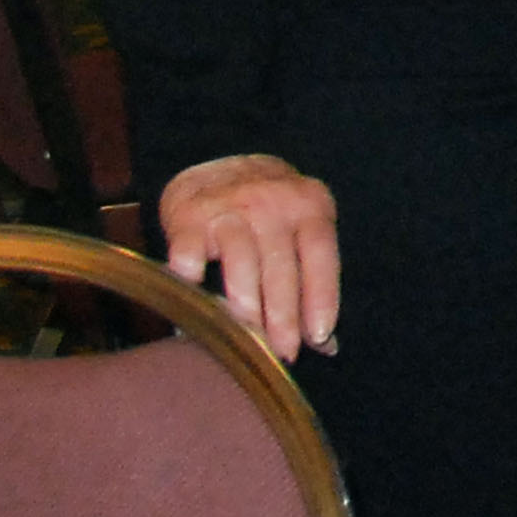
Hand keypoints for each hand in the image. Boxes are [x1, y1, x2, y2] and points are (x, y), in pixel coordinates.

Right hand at [158, 153, 339, 363]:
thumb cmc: (268, 211)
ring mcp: (228, 208)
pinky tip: (196, 293)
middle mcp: (271, 204)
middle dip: (283, 314)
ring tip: (248, 337)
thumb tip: (327, 346)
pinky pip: (190, 248)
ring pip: (240, 258)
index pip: (321, 254)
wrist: (217, 163)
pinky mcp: (189, 217)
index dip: (321, 296)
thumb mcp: (300, 229)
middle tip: (284, 352)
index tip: (320, 336)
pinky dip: (191, 271)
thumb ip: (312, 279)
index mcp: (308, 207)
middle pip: (280, 264)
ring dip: (245, 301)